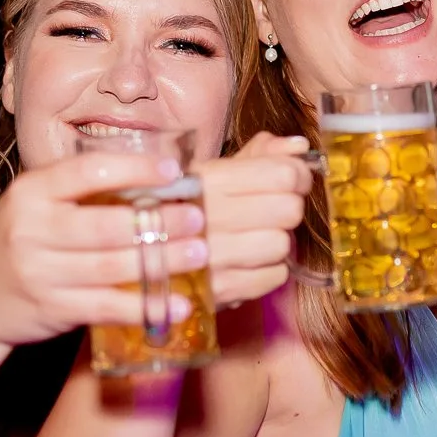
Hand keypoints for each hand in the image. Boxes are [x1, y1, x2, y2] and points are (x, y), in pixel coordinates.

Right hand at [0, 153, 208, 348]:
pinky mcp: (51, 308)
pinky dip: (144, 307)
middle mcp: (32, 229)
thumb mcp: (33, 207)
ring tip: (199, 254)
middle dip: (159, 221)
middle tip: (199, 217)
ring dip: (161, 261)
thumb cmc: (14, 246)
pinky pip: (106, 307)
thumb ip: (78, 193)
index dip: (135, 169)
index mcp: (31, 192)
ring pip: (111, 266)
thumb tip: (152, 179)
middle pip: (106, 224)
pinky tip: (177, 305)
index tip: (173, 171)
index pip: (88, 171)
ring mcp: (40, 272)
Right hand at [194, 134, 311, 307]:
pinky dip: (268, 269)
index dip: (298, 175)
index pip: (283, 174)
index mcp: (206, 180)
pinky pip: (275, 276)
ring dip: (276, 240)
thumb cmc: (184, 207)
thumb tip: (299, 146)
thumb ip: (259, 154)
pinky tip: (247, 261)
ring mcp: (211, 258)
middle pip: (289, 209)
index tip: (291, 180)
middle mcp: (207, 217)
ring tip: (253, 236)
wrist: (138, 254)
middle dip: (287, 207)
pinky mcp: (219, 291)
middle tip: (271, 210)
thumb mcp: (212, 171)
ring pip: (282, 244)